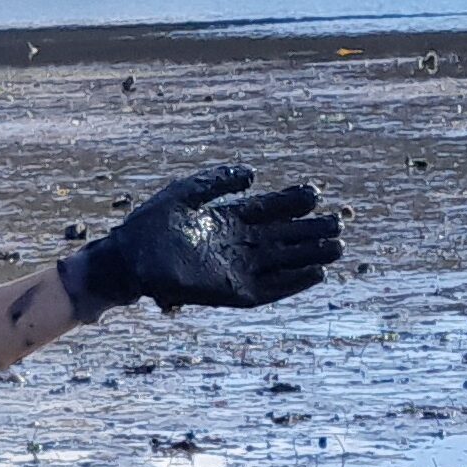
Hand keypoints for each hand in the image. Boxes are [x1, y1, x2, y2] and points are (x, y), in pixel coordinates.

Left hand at [68, 165, 344, 314]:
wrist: (128, 258)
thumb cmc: (150, 225)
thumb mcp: (186, 193)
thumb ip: (218, 181)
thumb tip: (253, 174)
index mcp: (228, 219)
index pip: (269, 210)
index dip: (291, 202)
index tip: (314, 193)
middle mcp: (237, 244)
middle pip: (283, 236)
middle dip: (310, 230)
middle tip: (338, 221)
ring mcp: (237, 269)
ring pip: (283, 262)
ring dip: (310, 256)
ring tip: (338, 247)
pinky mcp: (232, 292)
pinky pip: (270, 289)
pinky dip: (293, 283)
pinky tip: (315, 274)